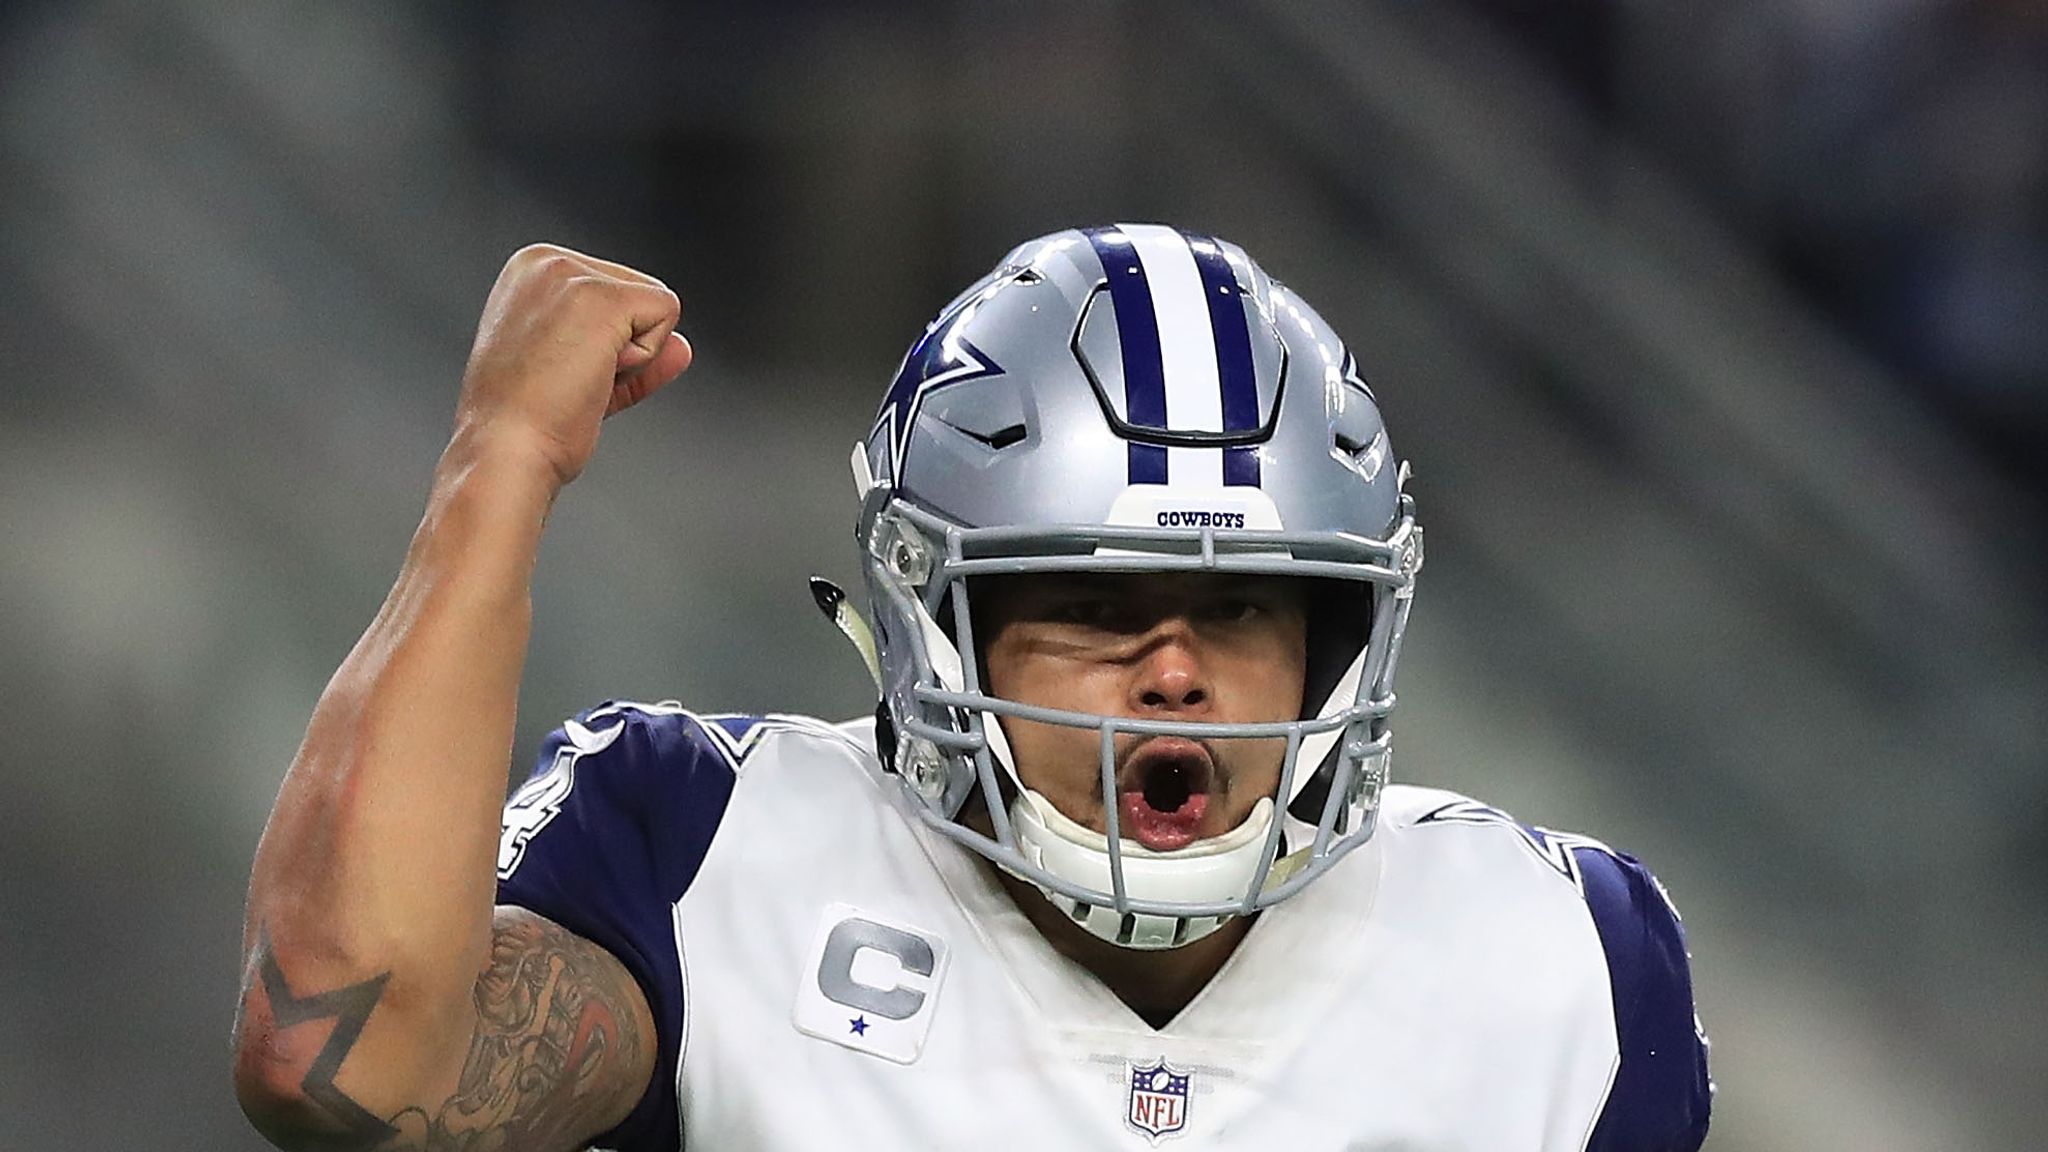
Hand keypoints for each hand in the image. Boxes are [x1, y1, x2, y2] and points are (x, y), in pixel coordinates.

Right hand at [451, 243, 693, 488]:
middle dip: (623, 348)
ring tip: (578, 376)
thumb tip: (681, 347)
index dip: (609, 346)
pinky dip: (645, 359)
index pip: (617, 294)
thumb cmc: (526, 423)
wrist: (505, 449)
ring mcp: (570, 273)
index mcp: (531, 271)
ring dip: (632, 357)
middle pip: (641, 296)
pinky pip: (667, 313)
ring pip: (656, 306)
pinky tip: (596, 374)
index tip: (562, 371)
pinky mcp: (599, 295)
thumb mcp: (581, 374)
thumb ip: (628, 352)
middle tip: (570, 378)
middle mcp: (546, 260)